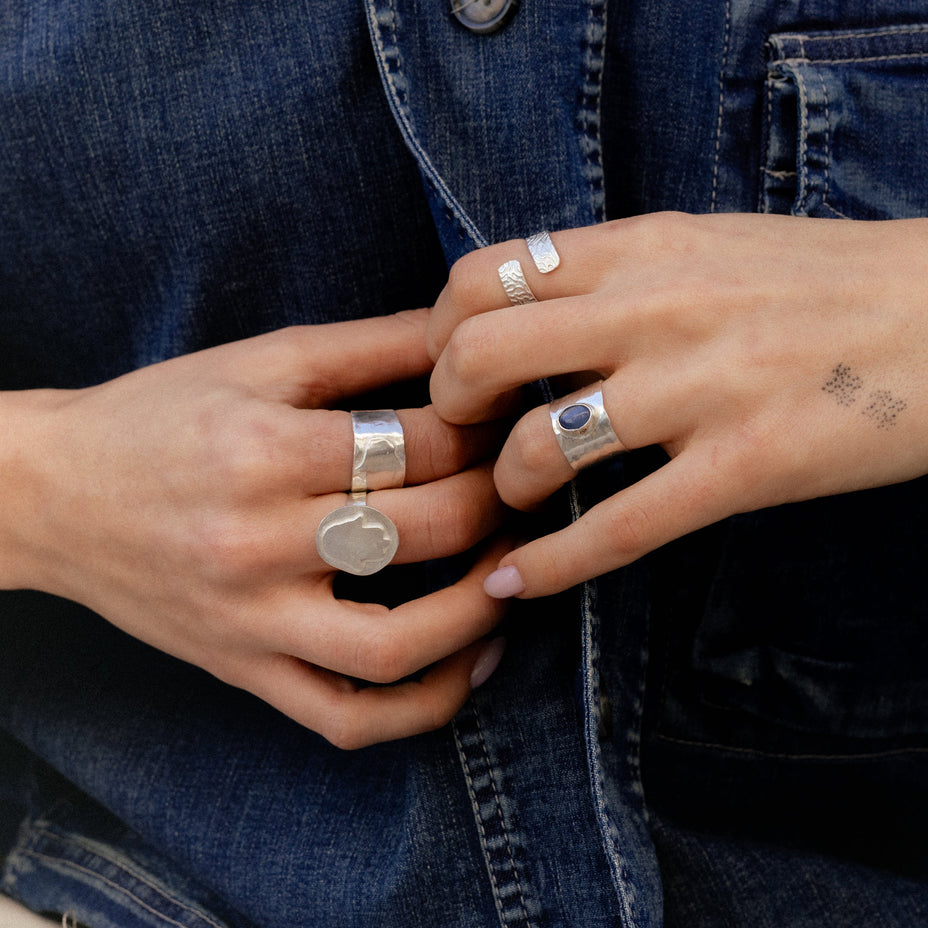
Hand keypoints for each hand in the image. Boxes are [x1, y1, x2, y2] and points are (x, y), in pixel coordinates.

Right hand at [1, 309, 507, 747]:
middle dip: (496, 502)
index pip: (421, 445)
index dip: (483, 429)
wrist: (54, 495)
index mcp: (266, 450)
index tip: (504, 422)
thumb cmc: (159, 416)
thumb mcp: (260, 360)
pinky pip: (346, 718)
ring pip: (396, 645)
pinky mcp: (245, 670)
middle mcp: (258, 542)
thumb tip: (465, 334)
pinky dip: (424, 706)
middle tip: (520, 484)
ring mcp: (252, 620)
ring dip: (479, 610)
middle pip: (424, 530)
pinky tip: (470, 661)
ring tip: (513, 570)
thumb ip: (370, 345)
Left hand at [428, 212, 927, 596]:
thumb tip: (524, 306)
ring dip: (504, 487)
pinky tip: (517, 584)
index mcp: (643, 247)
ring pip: (540, 445)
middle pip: (482, 356)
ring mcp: (702, 389)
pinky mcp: (746, 466)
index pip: (483, 278)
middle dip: (450, 409)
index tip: (450, 371)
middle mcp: (659, 309)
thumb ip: (613, 270)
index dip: (440, 334)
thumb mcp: (707, 243)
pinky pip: (618, 527)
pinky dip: (551, 566)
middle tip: (467, 436)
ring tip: (517, 497)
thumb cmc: (823, 280)